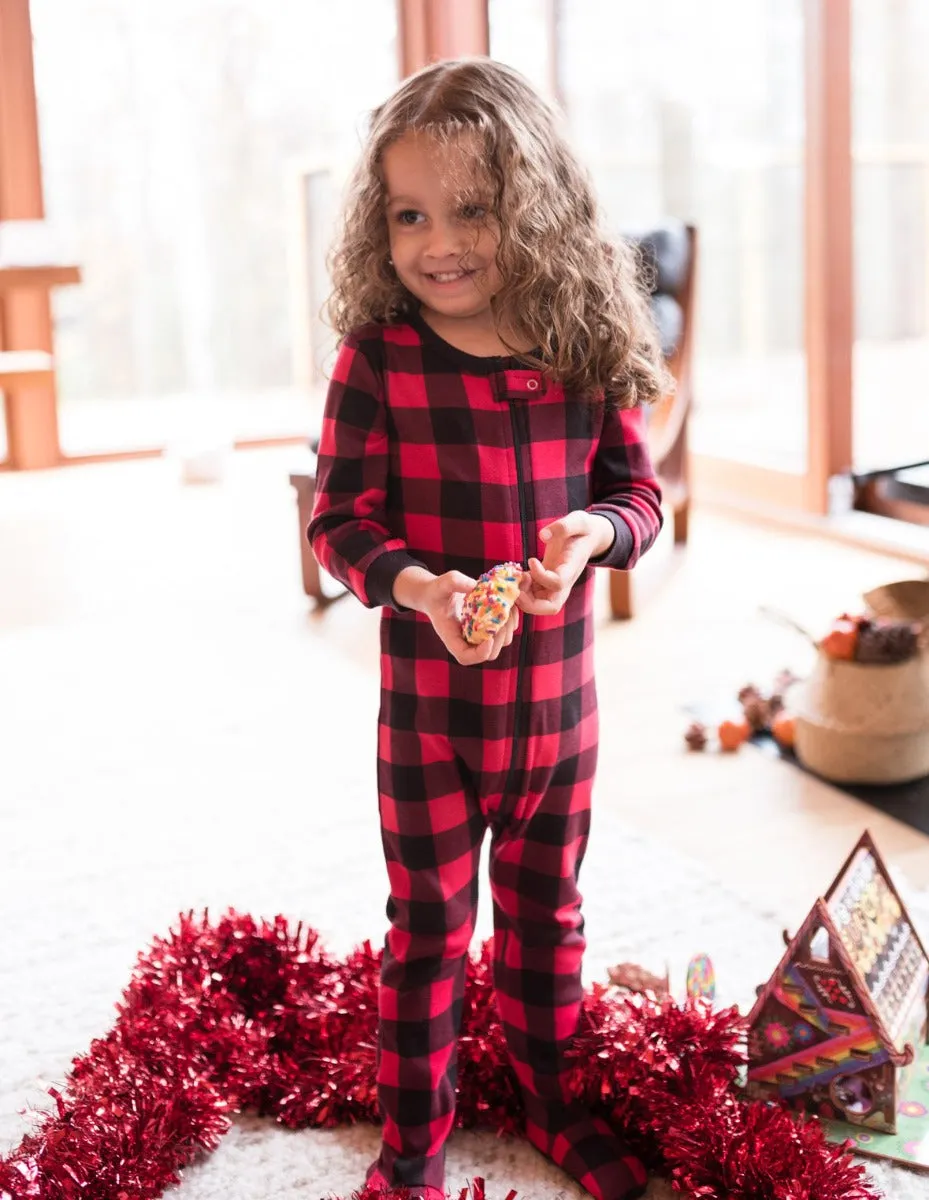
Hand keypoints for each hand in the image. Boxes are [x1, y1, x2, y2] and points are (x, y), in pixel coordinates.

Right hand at [393, 568, 519, 664]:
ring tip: (509, 607)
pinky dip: (511, 620)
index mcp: (451, 637)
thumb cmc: (437, 592)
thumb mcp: (442, 584)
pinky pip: (506, 631)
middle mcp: (467, 641)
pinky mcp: (488, 628)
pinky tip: (510, 605)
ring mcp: (479, 636)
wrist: (438, 594)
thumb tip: (473, 585)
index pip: (465, 657)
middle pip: (489, 653)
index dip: (480, 653)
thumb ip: (454, 582)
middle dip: (500, 637)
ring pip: (501, 642)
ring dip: (508, 627)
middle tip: (504, 617)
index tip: (489, 638)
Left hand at [517, 511, 612, 616]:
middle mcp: (565, 582)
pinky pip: (533, 597)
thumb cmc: (583, 529)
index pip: (558, 583)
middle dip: (530, 603)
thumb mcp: (578, 520)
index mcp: (572, 568)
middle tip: (517, 587)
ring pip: (539, 606)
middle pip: (550, 607)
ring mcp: (555, 586)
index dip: (541, 576)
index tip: (532, 560)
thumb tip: (543, 535)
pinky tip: (518, 574)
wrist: (588, 538)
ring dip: (523, 597)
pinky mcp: (546, 583)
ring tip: (517, 577)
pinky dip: (522, 591)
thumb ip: (564, 526)